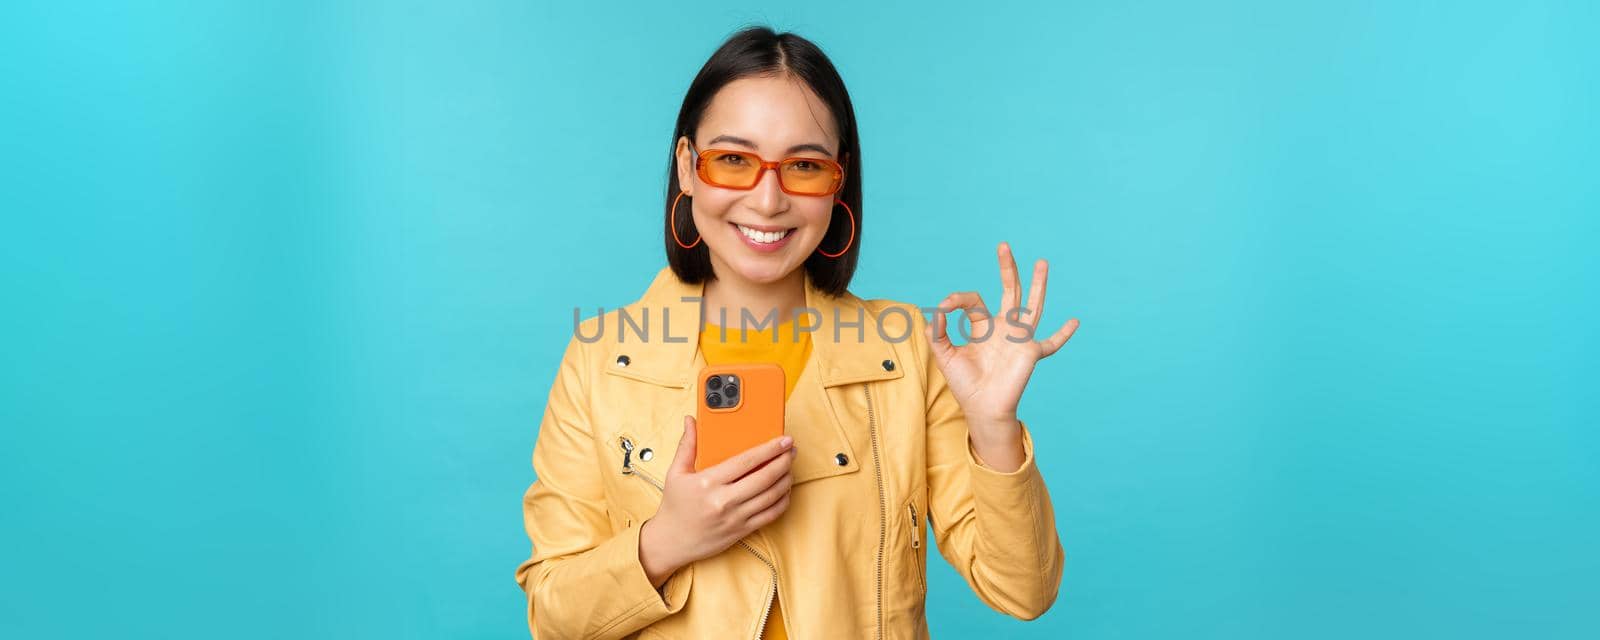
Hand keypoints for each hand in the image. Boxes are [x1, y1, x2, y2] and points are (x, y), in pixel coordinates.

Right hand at [638, 415, 795, 586]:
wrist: (671, 542)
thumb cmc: (674, 506)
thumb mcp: (675, 473)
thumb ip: (687, 445)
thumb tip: (690, 421)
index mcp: (708, 482)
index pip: (746, 461)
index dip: (769, 448)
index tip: (783, 440)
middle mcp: (724, 500)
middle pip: (765, 477)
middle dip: (783, 461)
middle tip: (791, 450)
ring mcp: (735, 517)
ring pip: (771, 496)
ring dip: (786, 479)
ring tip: (790, 467)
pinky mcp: (742, 531)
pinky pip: (770, 515)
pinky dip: (782, 501)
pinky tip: (784, 490)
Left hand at [928, 242, 1079, 448]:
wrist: (981, 408)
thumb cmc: (964, 384)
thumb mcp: (944, 355)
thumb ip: (938, 332)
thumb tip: (936, 310)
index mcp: (983, 327)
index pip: (973, 301)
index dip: (958, 299)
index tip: (945, 305)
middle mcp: (1003, 329)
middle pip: (1009, 291)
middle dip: (1007, 269)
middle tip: (1003, 246)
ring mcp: (1019, 339)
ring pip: (1032, 306)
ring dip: (1037, 284)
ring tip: (1041, 262)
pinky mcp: (1030, 353)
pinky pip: (1051, 343)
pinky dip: (1063, 334)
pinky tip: (1075, 322)